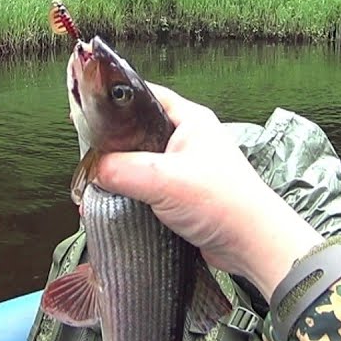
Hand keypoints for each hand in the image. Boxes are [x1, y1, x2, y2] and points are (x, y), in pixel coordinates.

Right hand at [92, 83, 324, 299]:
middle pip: (137, 132)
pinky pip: (147, 187)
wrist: (252, 244)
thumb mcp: (164, 180)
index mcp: (190, 120)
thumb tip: (95, 170)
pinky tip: (119, 204)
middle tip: (92, 157)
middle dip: (114, 146)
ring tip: (102, 185)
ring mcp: (185, 167)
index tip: (88, 111)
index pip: (145, 96)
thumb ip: (122, 170)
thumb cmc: (225, 203)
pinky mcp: (182, 193)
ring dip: (122, 175)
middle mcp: (188, 139)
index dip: (116, 102)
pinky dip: (132, 194)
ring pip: (140, 162)